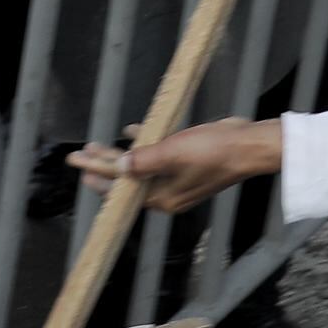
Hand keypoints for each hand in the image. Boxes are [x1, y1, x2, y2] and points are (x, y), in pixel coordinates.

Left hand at [67, 117, 282, 216]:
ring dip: (121, 154)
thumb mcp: (172, 154)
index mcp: (162, 196)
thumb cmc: (212, 152)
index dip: (98, 173)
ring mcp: (178, 178)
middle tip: (80, 154)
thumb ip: (143, 160)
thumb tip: (119, 166)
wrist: (248, 146)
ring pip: (140, 166)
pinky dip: (144, 144)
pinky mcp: (188, 163)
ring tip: (99, 145)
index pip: (121, 186)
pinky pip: (159, 155)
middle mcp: (168, 192)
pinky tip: (132, 131)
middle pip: (128, 178)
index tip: (78, 164)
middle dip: (104, 164)